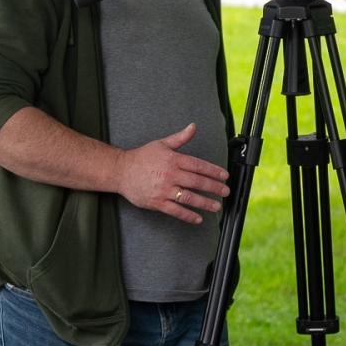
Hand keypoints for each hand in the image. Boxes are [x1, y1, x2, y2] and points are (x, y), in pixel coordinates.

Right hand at [113, 123, 230, 224]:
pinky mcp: (156, 202)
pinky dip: (188, 215)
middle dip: (214, 187)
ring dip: (205, 203)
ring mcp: (163, 190)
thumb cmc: (141, 157)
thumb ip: (180, 138)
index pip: (199, 165)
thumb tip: (193, 127)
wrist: (120, 171)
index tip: (225, 176)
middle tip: (225, 191)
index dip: (214, 171)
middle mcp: (170, 175)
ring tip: (217, 206)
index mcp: (173, 160)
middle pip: (197, 182)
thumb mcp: (162, 144)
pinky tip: (198, 218)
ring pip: (189, 198)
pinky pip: (175, 210)